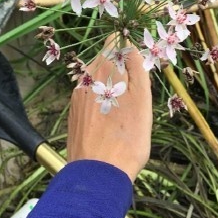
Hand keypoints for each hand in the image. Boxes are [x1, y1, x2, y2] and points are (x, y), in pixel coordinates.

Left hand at [67, 34, 152, 181]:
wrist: (98, 175)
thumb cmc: (127, 137)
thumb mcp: (143, 98)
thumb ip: (137, 66)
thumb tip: (131, 47)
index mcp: (103, 68)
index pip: (114, 42)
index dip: (128, 49)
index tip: (138, 65)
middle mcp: (86, 77)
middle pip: (106, 60)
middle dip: (121, 70)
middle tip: (135, 94)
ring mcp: (77, 95)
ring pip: (98, 79)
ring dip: (112, 86)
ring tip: (124, 110)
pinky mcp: (74, 111)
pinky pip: (91, 95)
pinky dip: (102, 100)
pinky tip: (110, 119)